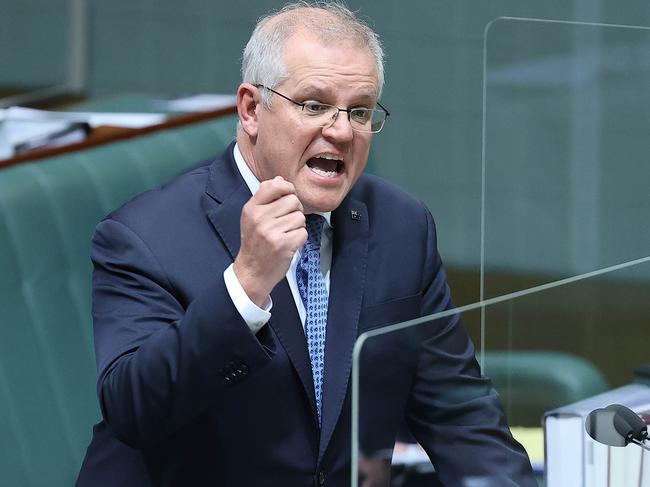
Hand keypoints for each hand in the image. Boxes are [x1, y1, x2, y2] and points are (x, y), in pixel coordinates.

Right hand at [233, 176, 306, 306]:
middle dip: (295, 210)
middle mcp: (260, 218)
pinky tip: (289, 244)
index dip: (287, 188)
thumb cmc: (255, 244)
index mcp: (251, 209)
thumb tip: (280, 180)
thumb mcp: (253, 218)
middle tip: (287, 222)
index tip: (289, 196)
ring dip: (298, 226)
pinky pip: (303, 232)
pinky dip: (300, 239)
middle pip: (293, 200)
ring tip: (286, 234)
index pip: (274, 185)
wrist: (252, 272)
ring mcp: (271, 232)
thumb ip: (266, 198)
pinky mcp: (283, 244)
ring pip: (300, 217)